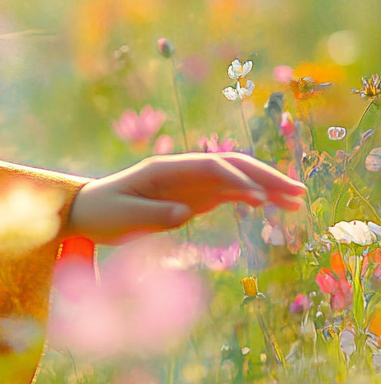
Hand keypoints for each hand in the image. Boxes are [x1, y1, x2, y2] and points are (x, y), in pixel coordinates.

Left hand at [62, 152, 306, 244]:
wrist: (87, 211)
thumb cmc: (102, 213)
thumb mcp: (122, 217)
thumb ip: (152, 214)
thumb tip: (185, 213)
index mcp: (164, 169)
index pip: (209, 167)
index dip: (236, 179)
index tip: (259, 198)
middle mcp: (182, 171)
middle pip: (230, 165)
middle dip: (264, 176)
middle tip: (297, 192)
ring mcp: (189, 183)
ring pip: (235, 179)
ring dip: (265, 187)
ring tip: (297, 201)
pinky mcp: (193, 197)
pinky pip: (227, 194)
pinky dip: (251, 198)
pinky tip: (272, 207)